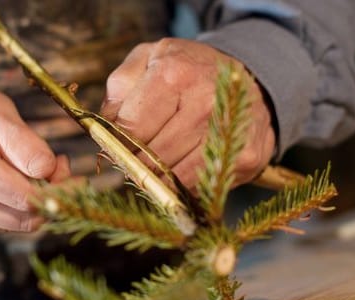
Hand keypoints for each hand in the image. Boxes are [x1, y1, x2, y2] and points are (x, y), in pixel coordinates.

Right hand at [0, 85, 69, 240]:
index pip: (26, 198)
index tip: (72, 174)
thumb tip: (48, 171)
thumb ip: (24, 141)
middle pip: (25, 218)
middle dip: (51, 196)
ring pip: (16, 225)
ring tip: (32, 171)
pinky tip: (11, 184)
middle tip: (56, 168)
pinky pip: (1, 227)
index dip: (59, 190)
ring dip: (34, 203)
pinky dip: (14, 209)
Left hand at [102, 38, 274, 189]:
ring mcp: (226, 133)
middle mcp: (204, 103)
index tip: (115, 146)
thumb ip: (120, 87)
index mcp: (174, 74)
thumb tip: (104, 126)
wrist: (250, 79)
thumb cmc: (190, 71)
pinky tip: (181, 168)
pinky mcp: (244, 158)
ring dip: (158, 178)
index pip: (130, 129)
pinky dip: (183, 185)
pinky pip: (198, 187)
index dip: (117, 144)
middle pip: (150, 158)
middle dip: (135, 162)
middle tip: (134, 158)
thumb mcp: (150, 59)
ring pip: (172, 177)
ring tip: (156, 164)